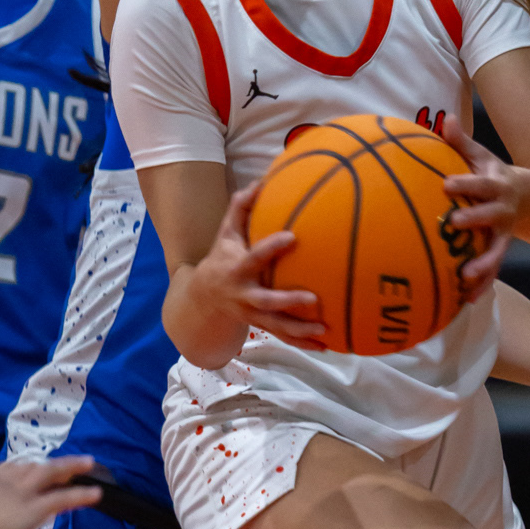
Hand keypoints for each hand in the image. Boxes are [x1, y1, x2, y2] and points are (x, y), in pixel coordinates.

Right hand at [0, 454, 105, 528]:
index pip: (13, 468)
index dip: (27, 469)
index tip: (35, 470)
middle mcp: (9, 480)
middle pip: (36, 466)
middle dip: (53, 464)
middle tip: (70, 462)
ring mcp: (25, 492)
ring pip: (53, 473)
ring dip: (72, 468)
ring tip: (89, 465)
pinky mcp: (36, 507)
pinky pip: (64, 497)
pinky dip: (81, 495)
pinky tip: (96, 494)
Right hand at [198, 181, 326, 345]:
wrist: (203, 297)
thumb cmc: (222, 257)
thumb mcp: (226, 233)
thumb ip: (241, 208)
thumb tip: (259, 182)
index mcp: (237, 269)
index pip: (254, 257)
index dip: (271, 247)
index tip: (292, 237)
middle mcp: (244, 295)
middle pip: (266, 301)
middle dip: (288, 301)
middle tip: (313, 299)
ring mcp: (253, 314)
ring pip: (277, 326)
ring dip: (300, 331)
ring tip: (324, 332)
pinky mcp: (262, 326)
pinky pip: (283, 337)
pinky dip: (303, 343)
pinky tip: (326, 346)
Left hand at [436, 113, 520, 298]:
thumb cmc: (498, 176)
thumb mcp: (485, 157)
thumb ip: (463, 142)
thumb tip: (446, 118)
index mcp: (497, 186)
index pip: (480, 184)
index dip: (465, 184)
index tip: (446, 184)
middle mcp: (503, 211)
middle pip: (489, 216)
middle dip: (473, 220)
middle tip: (453, 223)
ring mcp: (504, 234)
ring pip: (495, 251)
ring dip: (483, 264)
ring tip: (466, 277)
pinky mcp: (501, 251)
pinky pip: (492, 270)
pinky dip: (482, 285)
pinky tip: (466, 300)